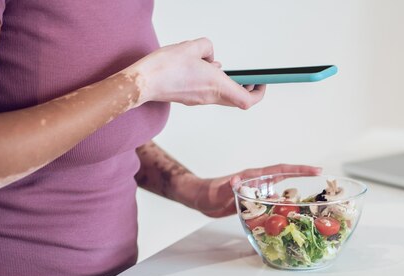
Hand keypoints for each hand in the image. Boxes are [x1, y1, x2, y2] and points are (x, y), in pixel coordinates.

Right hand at [128, 38, 265, 108]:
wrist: (143, 82)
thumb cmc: (165, 67)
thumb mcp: (192, 46)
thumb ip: (208, 48)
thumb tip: (210, 57)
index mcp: (216, 86)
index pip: (247, 100)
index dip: (258, 93)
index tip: (260, 83)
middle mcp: (210, 97)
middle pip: (237, 100)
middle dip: (246, 88)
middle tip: (249, 77)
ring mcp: (200, 101)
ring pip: (223, 96)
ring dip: (228, 83)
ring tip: (218, 66)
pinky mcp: (190, 100)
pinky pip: (209, 94)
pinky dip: (213, 83)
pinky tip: (203, 69)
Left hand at [190, 164, 322, 217]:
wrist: (199, 198)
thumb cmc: (208, 192)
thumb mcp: (219, 191)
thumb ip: (228, 187)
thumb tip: (237, 182)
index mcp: (254, 177)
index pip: (281, 170)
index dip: (299, 170)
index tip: (316, 170)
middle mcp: (259, 182)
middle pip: (286, 179)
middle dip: (304, 179)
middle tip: (323, 182)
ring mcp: (257, 191)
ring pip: (280, 194)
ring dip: (293, 198)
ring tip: (309, 206)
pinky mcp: (253, 201)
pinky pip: (271, 204)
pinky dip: (280, 209)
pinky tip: (286, 218)